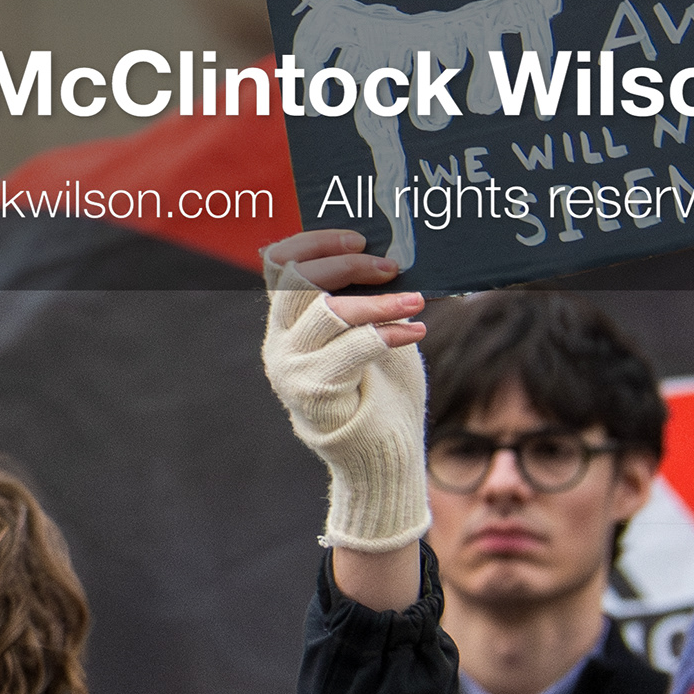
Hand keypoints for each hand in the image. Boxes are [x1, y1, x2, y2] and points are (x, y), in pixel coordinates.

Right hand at [259, 228, 429, 555]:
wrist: (378, 454)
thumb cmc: (379, 388)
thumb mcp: (366, 333)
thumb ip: (363, 299)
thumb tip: (391, 254)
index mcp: (286, 322)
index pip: (277, 263)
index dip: (314, 242)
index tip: (358, 239)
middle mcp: (280, 342)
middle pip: (296, 279)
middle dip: (348, 265)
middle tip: (391, 267)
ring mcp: (293, 368)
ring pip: (328, 311)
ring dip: (378, 302)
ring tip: (417, 301)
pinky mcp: (317, 392)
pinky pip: (352, 348)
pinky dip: (388, 333)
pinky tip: (415, 331)